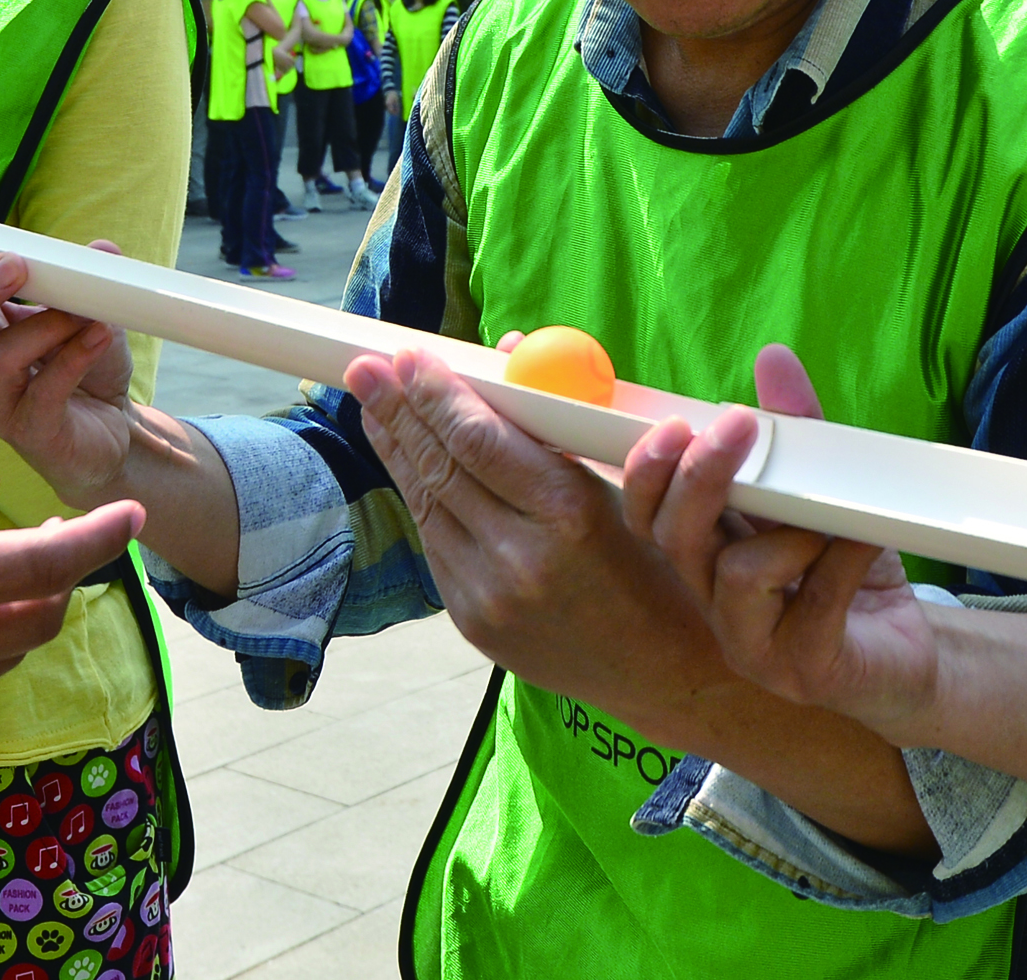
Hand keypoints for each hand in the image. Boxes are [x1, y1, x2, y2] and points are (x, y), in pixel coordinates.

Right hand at [0, 235, 142, 509]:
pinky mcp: (33, 433)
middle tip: (11, 266)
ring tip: (82, 310)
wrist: (114, 428)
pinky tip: (100, 334)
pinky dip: (74, 357)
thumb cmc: (80, 365)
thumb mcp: (80, 312)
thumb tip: (102, 249)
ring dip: (42, 324)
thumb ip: (82, 280)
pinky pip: (44, 392)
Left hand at [344, 346, 726, 711]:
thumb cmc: (657, 565)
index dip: (438, 394)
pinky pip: (438, 545)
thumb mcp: (626, 487)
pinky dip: (422, 498)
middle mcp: (520, 557)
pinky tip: (409, 464)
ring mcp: (489, 597)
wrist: (662, 671)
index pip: (480, 439)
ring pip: (427, 505)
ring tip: (373, 405)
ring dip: (397, 451)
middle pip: (440, 467)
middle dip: (398, 411)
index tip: (409, 356)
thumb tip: (507, 356)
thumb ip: (559, 423)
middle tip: (365, 368)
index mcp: (569, 513)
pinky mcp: (473, 623)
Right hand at [620, 344, 942, 737]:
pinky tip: (865, 541)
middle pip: (674, 538)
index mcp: (708, 555)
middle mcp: (715, 602)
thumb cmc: (850, 571)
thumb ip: (797, 431)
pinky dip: (841, 561)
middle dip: (700, 478)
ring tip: (827, 518)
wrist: (907, 653)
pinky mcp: (803, 669)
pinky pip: (813, 603)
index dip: (645, 472)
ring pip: (736, 575)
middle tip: (737, 426)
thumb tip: (773, 358)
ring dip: (788, 530)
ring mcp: (754, 644)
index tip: (673, 423)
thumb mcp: (824, 491)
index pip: (648, 514)